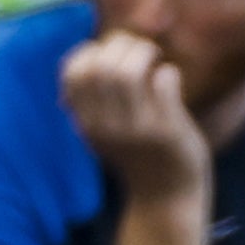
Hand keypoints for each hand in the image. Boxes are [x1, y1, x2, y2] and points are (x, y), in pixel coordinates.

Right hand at [59, 29, 211, 207]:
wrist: (166, 199)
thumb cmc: (138, 153)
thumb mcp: (104, 131)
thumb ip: (95, 99)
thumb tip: (93, 49)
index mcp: (86, 122)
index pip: (72, 72)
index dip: (92, 51)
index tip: (111, 57)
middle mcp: (106, 126)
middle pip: (101, 65)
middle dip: (122, 44)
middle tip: (140, 53)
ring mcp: (135, 129)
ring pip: (129, 70)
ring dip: (145, 52)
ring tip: (155, 60)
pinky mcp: (166, 131)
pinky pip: (164, 81)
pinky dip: (169, 72)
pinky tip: (172, 82)